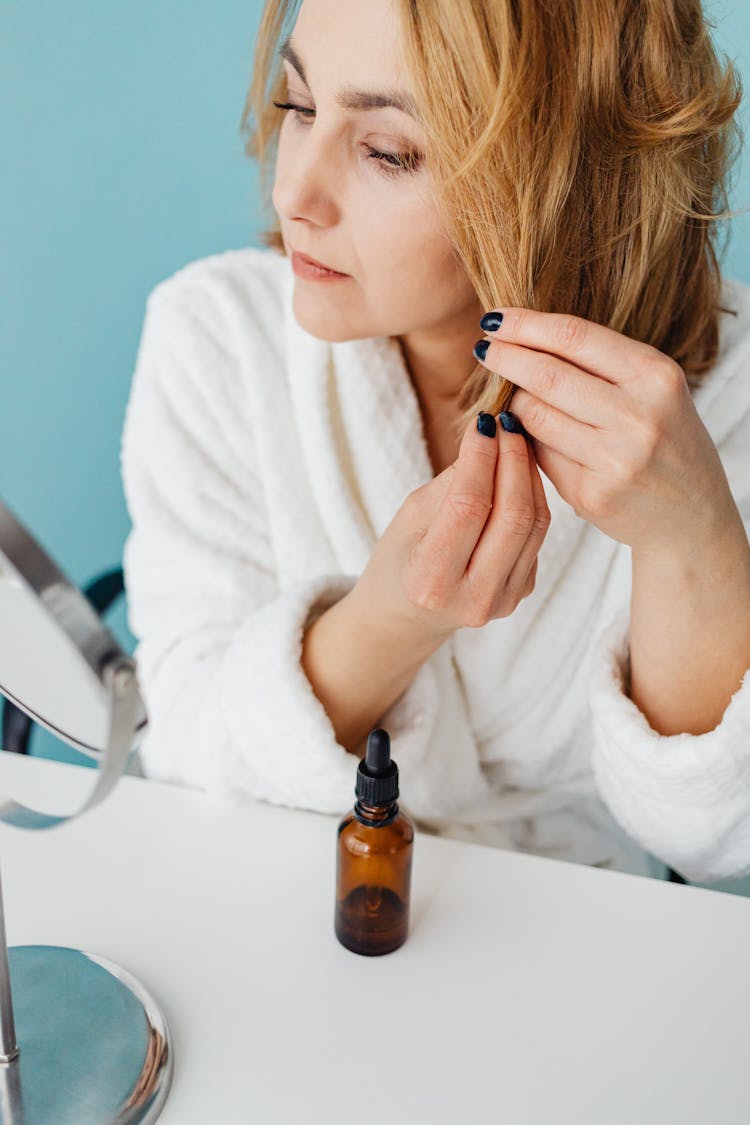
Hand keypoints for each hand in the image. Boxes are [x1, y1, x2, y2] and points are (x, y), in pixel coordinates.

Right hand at [353, 412, 550, 643]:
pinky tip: (517, 474)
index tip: (483, 422)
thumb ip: (451, 483)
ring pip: (534, 525)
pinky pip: (536, 537)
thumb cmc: (399, 560)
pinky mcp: (521, 593)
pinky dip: (531, 498)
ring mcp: (502, 601)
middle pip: (511, 516)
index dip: (480, 458)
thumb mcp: (409, 517)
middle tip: (508, 424)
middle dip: (514, 460)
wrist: (407, 616)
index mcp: (431, 581)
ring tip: (516, 441)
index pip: (468, 507)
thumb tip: (490, 437)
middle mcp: (472, 598)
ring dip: (529, 475)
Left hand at [473, 309, 738, 553]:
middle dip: (505, 358)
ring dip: (513, 403)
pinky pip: (540, 456)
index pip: (574, 337)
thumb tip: (520, 338)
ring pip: (535, 417)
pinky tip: (530, 438)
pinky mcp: (593, 496)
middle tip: (482, 349)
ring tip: (511, 396)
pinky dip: (528, 442)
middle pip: (547, 376)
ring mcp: (616, 460)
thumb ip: (599, 366)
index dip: (526, 325)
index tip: (494, 319)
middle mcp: (639, 416)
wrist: (693, 515)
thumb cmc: (664, 440)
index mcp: (655, 376)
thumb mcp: (652, 391)